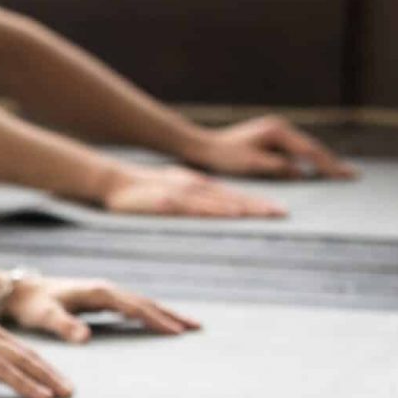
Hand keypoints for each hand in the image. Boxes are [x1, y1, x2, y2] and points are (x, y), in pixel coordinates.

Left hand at [4, 276, 200, 342]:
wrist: (22, 292)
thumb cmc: (33, 306)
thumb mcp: (46, 316)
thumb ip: (64, 325)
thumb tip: (85, 337)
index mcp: (98, 293)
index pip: (134, 307)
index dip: (156, 319)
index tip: (176, 332)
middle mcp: (106, 289)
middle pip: (146, 302)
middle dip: (171, 314)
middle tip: (197, 328)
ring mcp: (106, 292)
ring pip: (143, 302)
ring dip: (166, 313)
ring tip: (190, 325)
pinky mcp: (103, 298)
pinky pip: (134, 306)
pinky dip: (151, 313)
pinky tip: (162, 322)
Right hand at [102, 164, 285, 217]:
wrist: (114, 182)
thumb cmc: (142, 190)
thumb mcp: (173, 189)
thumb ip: (194, 199)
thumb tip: (214, 209)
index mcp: (198, 186)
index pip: (233, 195)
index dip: (257, 202)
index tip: (279, 210)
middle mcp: (195, 187)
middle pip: (232, 198)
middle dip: (259, 206)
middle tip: (283, 214)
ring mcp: (181, 195)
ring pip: (218, 202)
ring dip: (243, 209)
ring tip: (265, 215)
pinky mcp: (166, 204)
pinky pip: (194, 209)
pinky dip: (213, 211)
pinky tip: (228, 215)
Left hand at [185, 116, 355, 178]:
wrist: (205, 146)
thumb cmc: (225, 156)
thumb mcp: (252, 164)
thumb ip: (278, 167)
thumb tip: (302, 172)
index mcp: (278, 131)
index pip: (309, 151)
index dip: (328, 165)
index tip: (345, 175)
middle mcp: (281, 127)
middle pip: (312, 147)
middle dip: (331, 162)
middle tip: (353, 174)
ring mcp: (277, 131)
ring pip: (305, 149)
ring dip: (322, 161)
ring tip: (341, 173)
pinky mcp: (272, 138)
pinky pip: (295, 151)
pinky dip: (307, 160)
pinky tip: (317, 169)